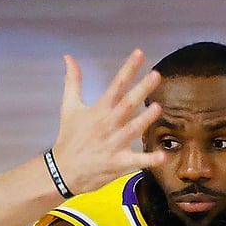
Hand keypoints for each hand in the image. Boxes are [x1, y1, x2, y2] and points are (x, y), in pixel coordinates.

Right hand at [48, 50, 166, 194]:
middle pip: (126, 105)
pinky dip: (149, 159)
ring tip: (157, 107)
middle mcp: (108, 125)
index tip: (140, 53)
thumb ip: (73, 81)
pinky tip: (162, 156)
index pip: (116, 85)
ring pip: (132, 130)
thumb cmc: (69, 138)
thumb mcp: (69, 107)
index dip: (128, 69)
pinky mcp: (118, 162)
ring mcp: (113, 144)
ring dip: (144, 119)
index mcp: (99, 110)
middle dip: (141, 90)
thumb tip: (69, 58)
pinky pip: (136, 161)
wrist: (63, 171)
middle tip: (155, 75)